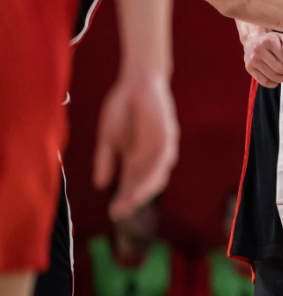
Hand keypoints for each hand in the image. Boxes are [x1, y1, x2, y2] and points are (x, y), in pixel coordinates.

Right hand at [94, 73, 178, 219]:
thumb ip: (106, 160)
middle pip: (145, 184)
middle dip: (134, 199)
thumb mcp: (108, 137)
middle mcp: (151, 157)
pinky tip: (145, 181)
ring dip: (144, 190)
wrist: (135, 82)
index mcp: (136, 158)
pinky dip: (154, 171)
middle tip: (121, 212)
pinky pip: (164, 159)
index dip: (124, 199)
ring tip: (131, 202)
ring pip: (157, 175)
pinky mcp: (169, 136)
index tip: (114, 213)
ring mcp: (162, 148)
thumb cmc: (121, 108)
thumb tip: (101, 185)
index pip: (132, 184)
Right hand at [242, 29, 282, 87]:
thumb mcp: (282, 37)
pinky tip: (277, 80)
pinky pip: (264, 82)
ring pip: (272, 77)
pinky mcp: (249, 68)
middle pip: (279, 69)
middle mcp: (258, 51)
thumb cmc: (270, 40)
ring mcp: (252, 61)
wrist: (252, 40)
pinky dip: (273, 84)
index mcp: (268, 42)